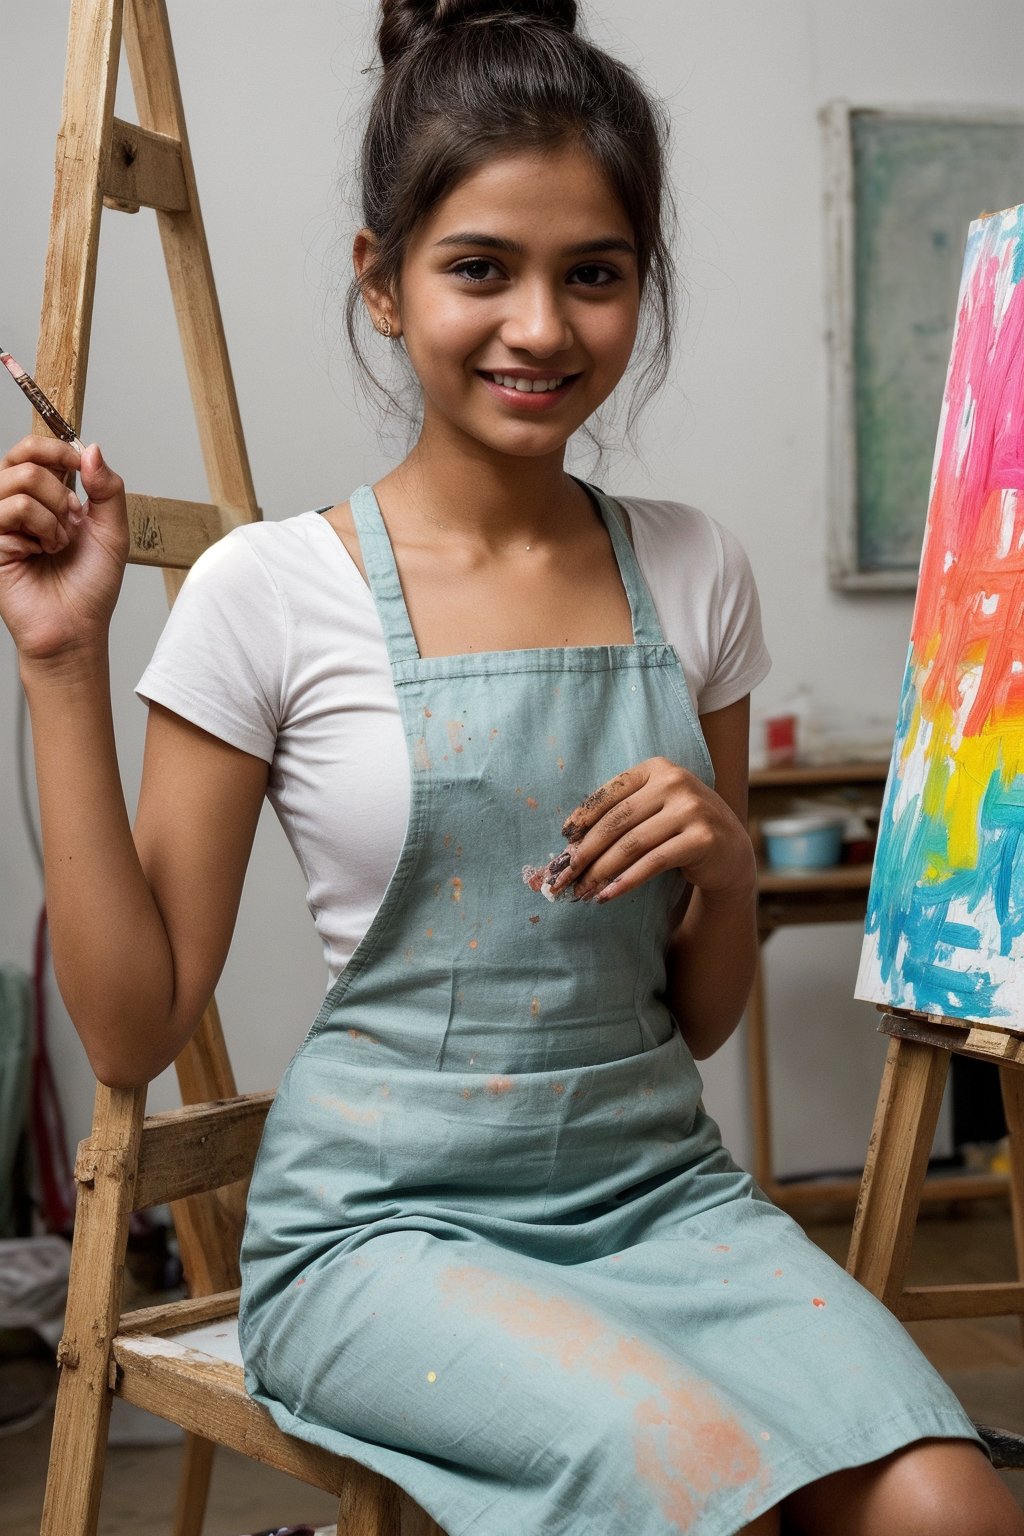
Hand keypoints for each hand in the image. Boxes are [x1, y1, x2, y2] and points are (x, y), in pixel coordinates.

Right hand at [0, 436, 128, 662]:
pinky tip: (39, 553)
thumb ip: (108, 488)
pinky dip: (38, 531)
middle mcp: (20, 504)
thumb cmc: (91, 586)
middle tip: (73, 515)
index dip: (57, 447)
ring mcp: (2, 521)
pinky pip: (10, 510)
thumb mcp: (113, 531)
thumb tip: (92, 449)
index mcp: (48, 496)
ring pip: (19, 481)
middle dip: (58, 483)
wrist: (77, 626)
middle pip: (23, 455)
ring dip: (52, 514)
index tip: (78, 464)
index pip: (36, 450)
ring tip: (58, 543)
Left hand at [548, 756, 755, 905]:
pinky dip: (626, 881)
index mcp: (657, 769)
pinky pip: (654, 862)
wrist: (729, 851)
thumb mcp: (652, 811)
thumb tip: (569, 842)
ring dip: (601, 871)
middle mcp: (676, 782)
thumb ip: (620, 815)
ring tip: (582, 891)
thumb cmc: (679, 830)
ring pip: (632, 843)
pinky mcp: (702, 838)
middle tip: (563, 877)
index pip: (610, 793)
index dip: (582, 818)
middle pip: (617, 821)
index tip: (563, 841)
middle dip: (585, 852)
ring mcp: (692, 809)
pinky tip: (608, 895)